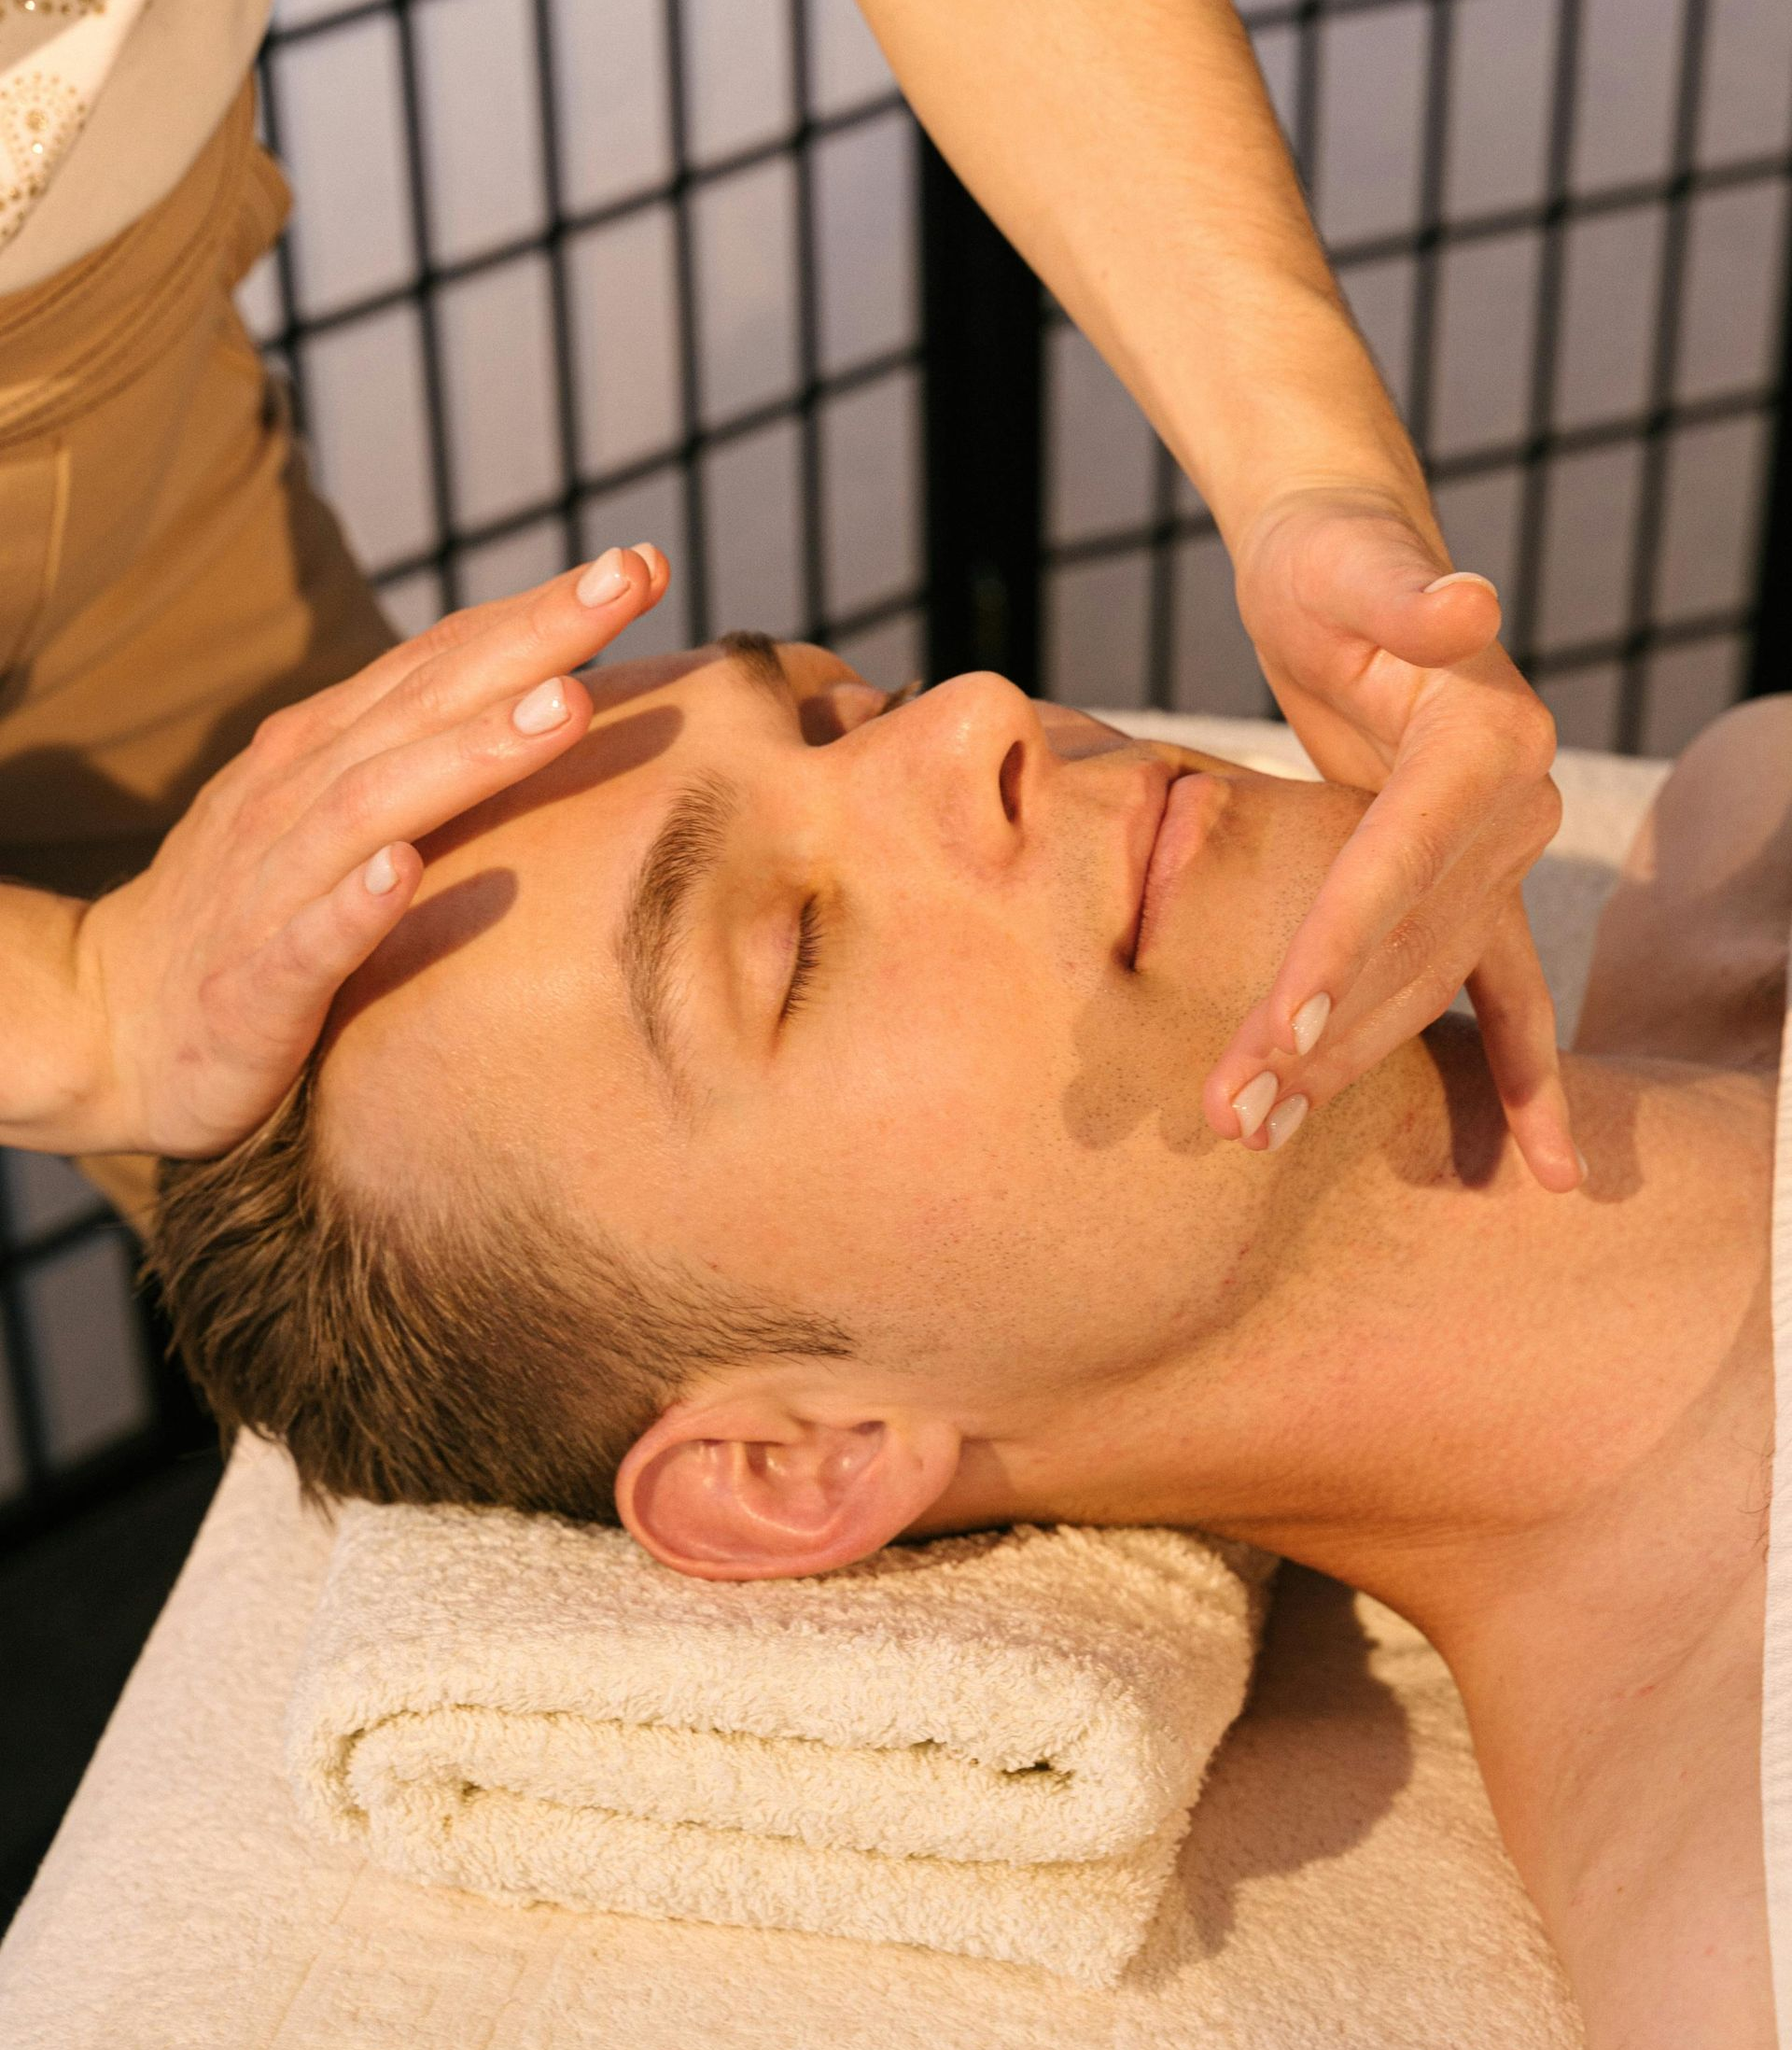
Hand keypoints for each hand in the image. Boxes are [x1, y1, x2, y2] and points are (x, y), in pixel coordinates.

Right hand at [70, 546, 668, 1157]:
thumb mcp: (341, 814)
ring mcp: (272, 884)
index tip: (641, 565)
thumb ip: (425, 759)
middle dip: (533, 642)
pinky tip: (404, 873)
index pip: (443, 660)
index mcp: (331, 749)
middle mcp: (299, 795)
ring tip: (565, 708)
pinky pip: (308, 939)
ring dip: (472, 754)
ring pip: (376, 804)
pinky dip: (355, 904)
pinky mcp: (255, 984)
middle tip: (627, 584)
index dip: (540, 611)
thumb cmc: (262, 910)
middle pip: (427, 701)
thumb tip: (558, 700)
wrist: (119, 1020)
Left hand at [1205, 487, 1579, 1191]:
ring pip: (1427, 987)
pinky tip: (1538, 1170)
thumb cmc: (1325, 563)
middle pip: (1405, 947)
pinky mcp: (1471, 883)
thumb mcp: (1340, 566)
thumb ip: (1399, 592)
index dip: (1336, 949)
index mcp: (1485, 739)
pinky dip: (1519, 1077)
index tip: (1275, 1033)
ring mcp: (1503, 856)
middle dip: (1319, 1037)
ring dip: (1351, 1067)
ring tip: (1259, 1137)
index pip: (1395, 865)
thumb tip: (1469, 601)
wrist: (1345, 568)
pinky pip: (1503, 993)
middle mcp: (1514, 807)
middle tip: (1233, 1121)